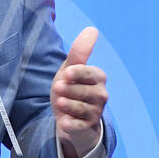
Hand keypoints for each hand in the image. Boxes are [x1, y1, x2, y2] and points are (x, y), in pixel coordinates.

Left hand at [50, 26, 107, 157]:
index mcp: (98, 78)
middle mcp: (101, 95)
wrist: (67, 116)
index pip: (91, 74)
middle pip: (87, 92)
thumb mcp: (70, 70)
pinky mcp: (87, 128)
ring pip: (82, 108)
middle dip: (70, 89)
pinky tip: (63, 122)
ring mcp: (96, 113)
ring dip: (69, 105)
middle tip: (58, 88)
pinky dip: (70, 124)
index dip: (78, 74)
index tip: (66, 73)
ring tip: (60, 103)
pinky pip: (79, 126)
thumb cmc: (69, 88)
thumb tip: (92, 29)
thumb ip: (79, 52)